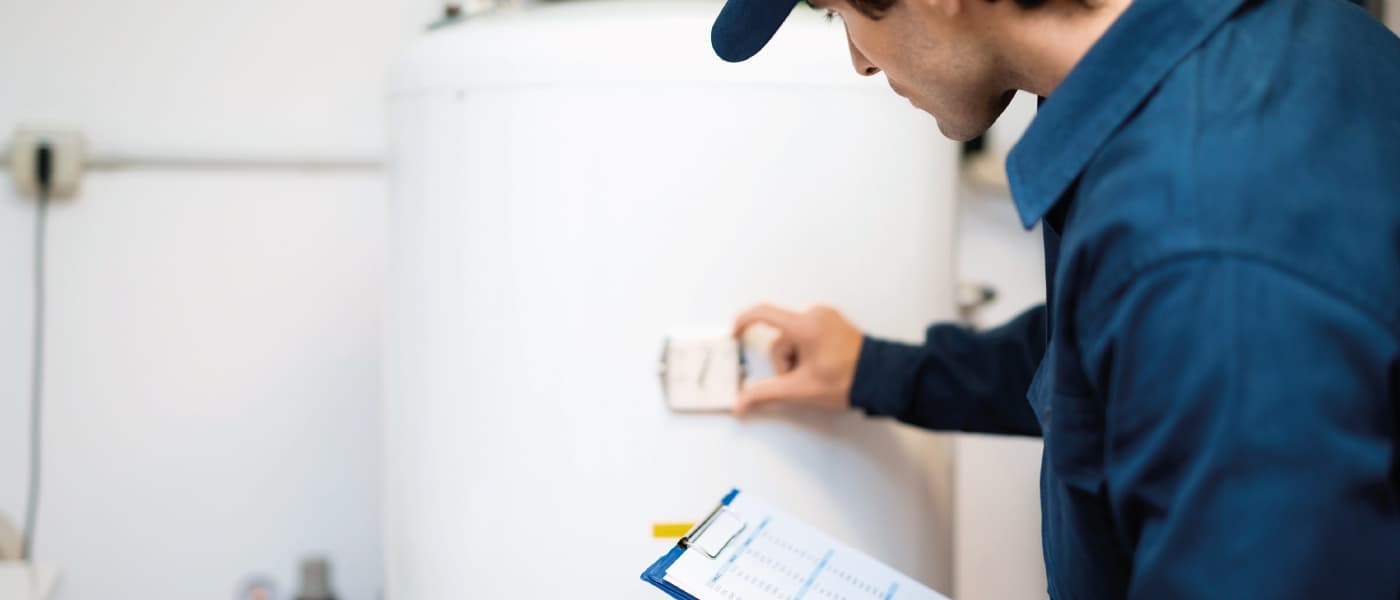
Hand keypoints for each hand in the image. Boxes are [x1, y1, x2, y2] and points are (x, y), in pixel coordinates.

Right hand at [731, 303, 864, 414]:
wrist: (882, 378)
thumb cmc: (848, 381)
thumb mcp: (801, 389)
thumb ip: (765, 394)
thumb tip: (741, 403)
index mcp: (806, 325)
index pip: (763, 314)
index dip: (743, 322)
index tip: (735, 333)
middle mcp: (816, 314)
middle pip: (782, 338)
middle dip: (786, 362)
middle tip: (803, 379)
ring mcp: (827, 317)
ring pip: (795, 338)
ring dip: (798, 358)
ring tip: (817, 374)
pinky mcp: (835, 322)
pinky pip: (809, 334)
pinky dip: (808, 351)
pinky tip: (823, 365)